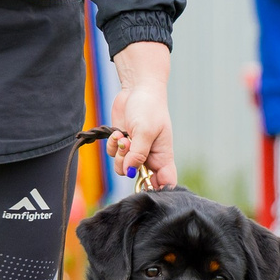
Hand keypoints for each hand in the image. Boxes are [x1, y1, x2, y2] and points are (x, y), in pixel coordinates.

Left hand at [108, 41, 177, 188]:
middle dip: (130, 169)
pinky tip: (118, 132)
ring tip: (123, 137)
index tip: (145, 187)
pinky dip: (113, 146)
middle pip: (141, 179)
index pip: (166, 182)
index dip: (158, 190)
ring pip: (123, 168)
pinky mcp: (123, 144)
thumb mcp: (145, 131)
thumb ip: (138, 154)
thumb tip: (130, 173)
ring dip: (119, 155)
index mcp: (163, 156)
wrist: (137, 88)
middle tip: (129, 154)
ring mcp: (135, 151)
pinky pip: (114, 155)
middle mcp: (150, 156)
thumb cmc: (149, 107)